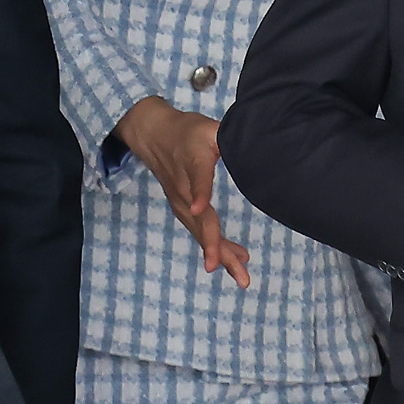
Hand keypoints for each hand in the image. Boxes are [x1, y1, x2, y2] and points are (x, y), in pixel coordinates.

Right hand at [115, 97, 249, 287]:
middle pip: (201, 222)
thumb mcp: (207, 127)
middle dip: (218, 248)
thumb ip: (224, 136)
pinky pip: (199, 230)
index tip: (198, 210)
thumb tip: (249, 142)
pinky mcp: (182, 207)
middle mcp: (183, 190)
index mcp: (192, 164)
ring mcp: (181, 202)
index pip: (197, 180)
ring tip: (242, 276)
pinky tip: (235, 258)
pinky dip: (215, 245)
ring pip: (201, 232)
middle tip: (241, 274)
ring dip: (221, 255)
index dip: (199, 194)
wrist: (153, 134)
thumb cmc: (185, 130)